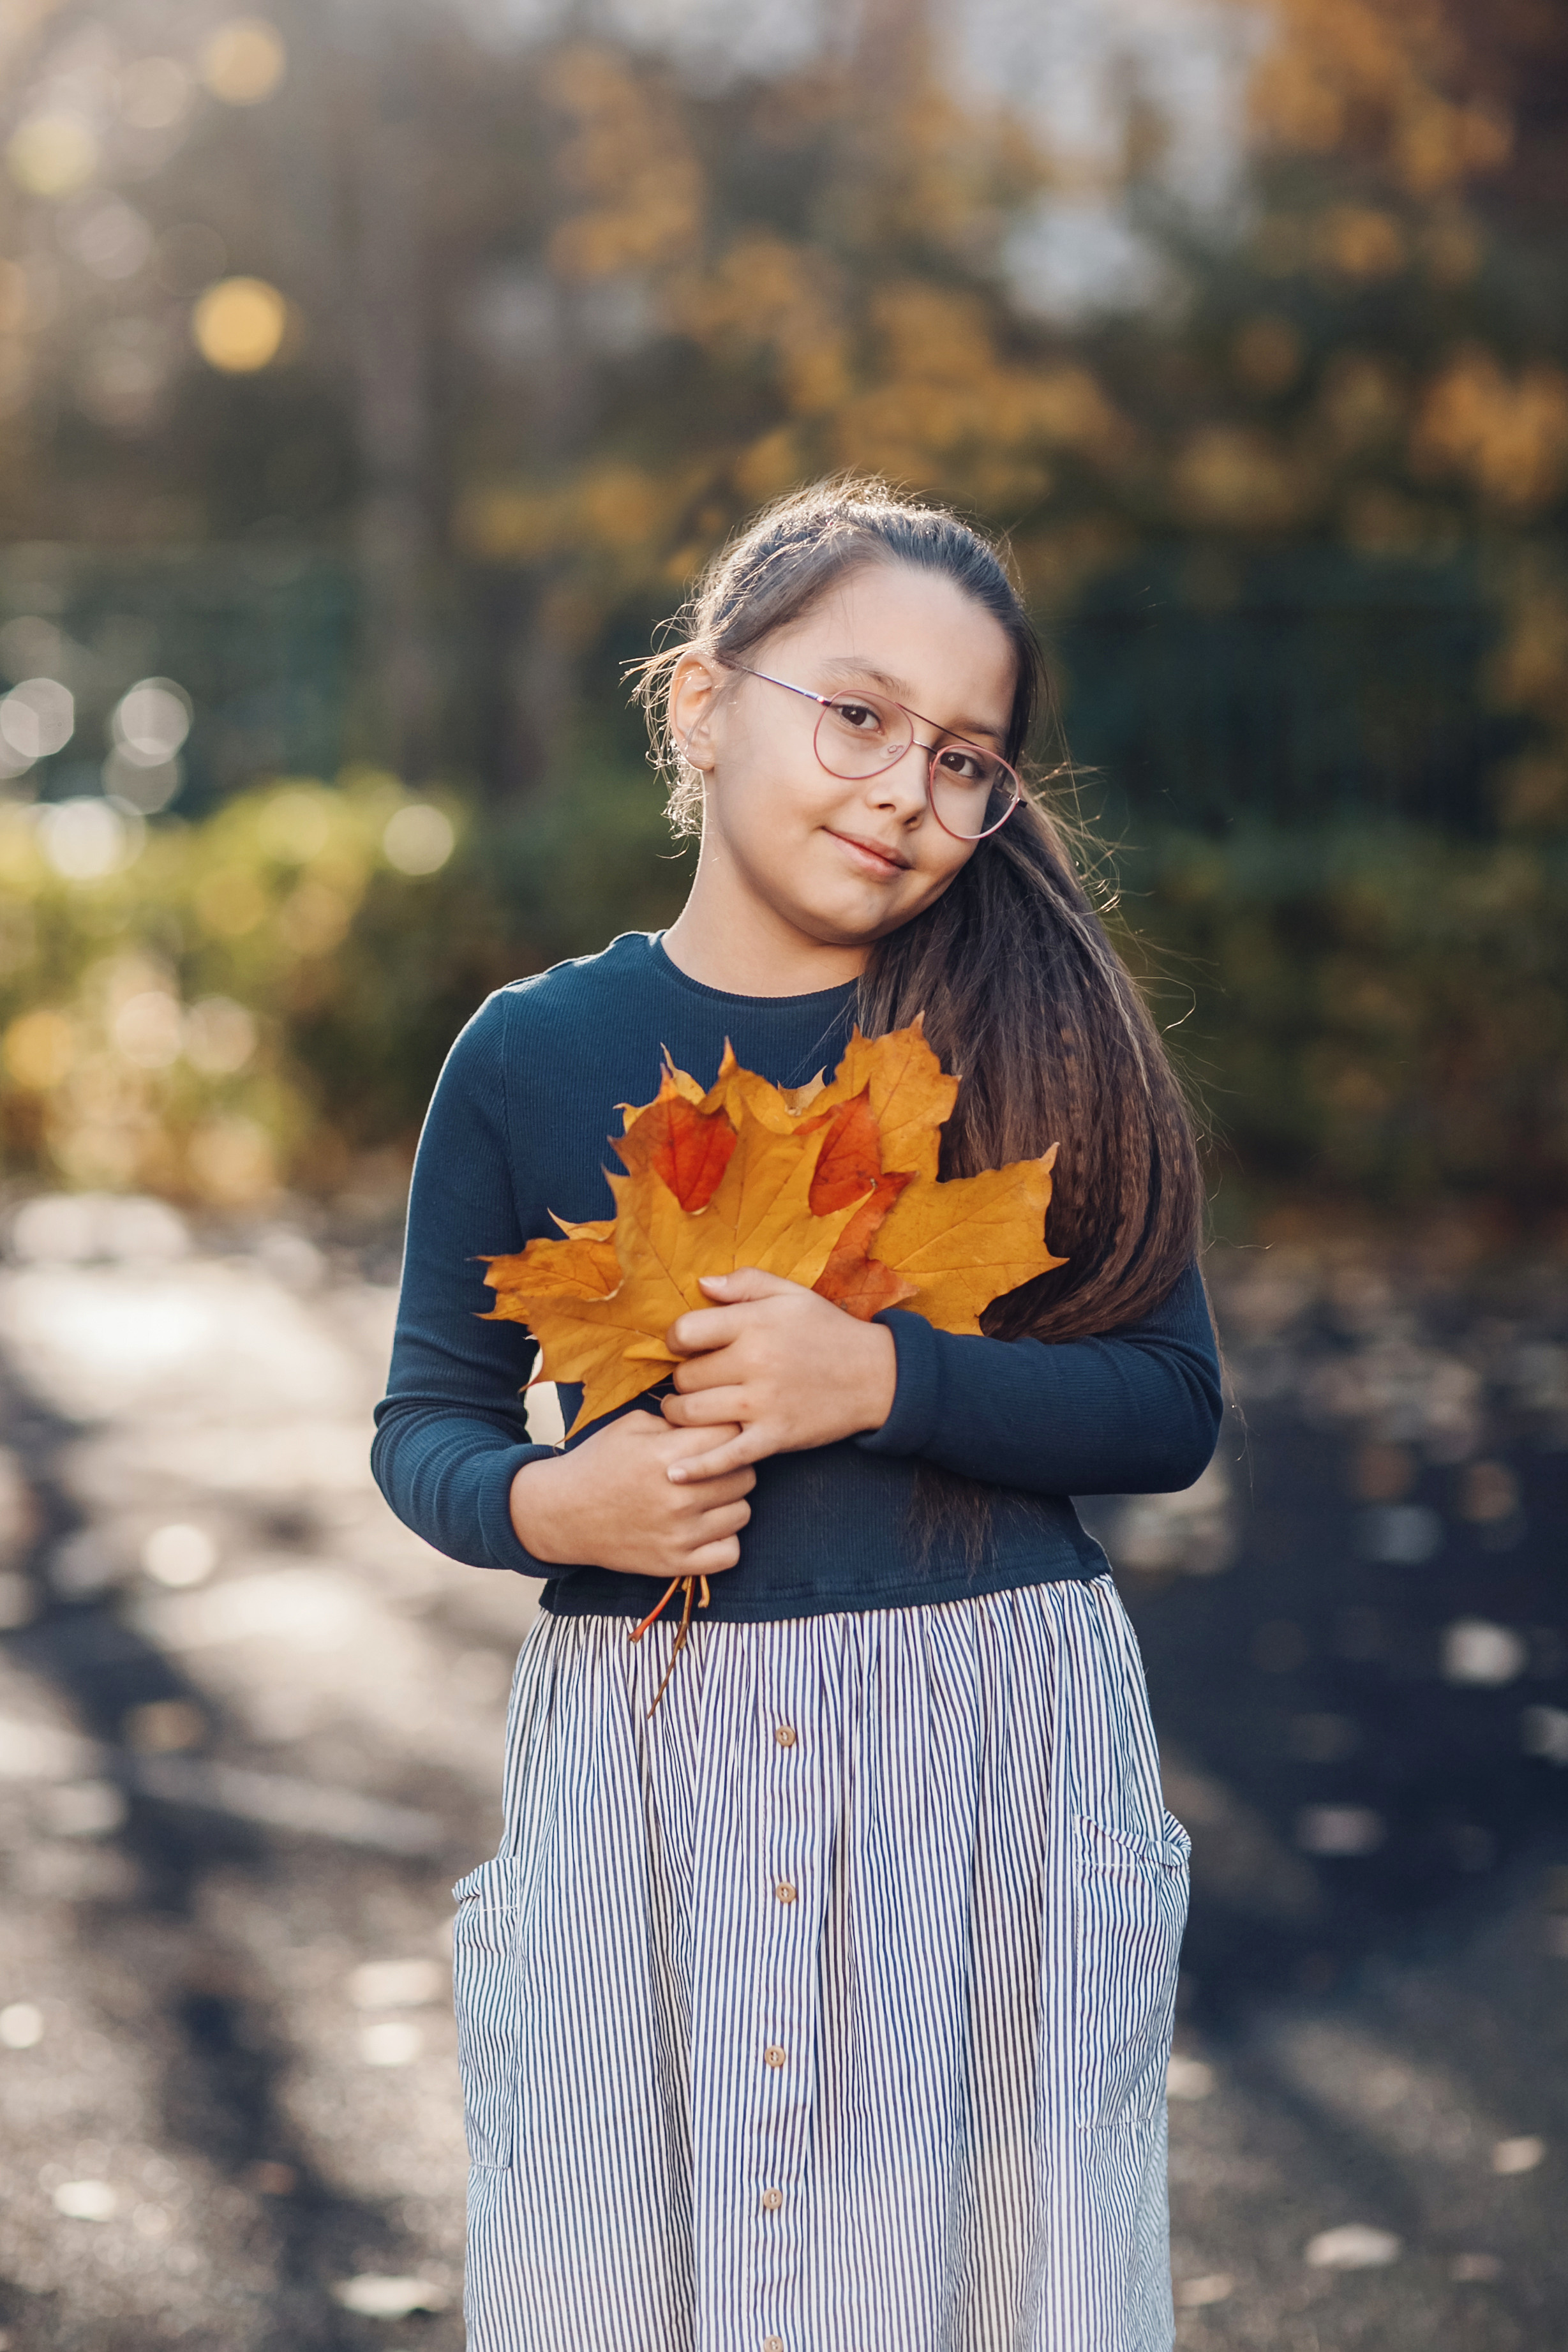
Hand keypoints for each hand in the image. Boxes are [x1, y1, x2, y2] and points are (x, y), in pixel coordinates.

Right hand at [508, 1411, 753, 1578]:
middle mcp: (677, 1496)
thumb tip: (718, 1418)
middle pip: (745, 1474)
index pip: (732, 1436)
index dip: (729, 1431)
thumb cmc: (599, 1462)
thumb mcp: (632, 1426)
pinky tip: (707, 1527)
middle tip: (714, 1467)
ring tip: (709, 1496)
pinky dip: (724, 1540)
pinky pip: (730, 1553)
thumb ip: (678, 1420)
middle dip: (734, 1466)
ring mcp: (678, 1534)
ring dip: (731, 1503)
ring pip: (743, 1513)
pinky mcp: (675, 1563)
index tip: (717, 1436)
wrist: (562, 1513)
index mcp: (666, 1455)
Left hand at [660, 1268, 897, 1480]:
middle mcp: (755, 1362)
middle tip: (693, 1381)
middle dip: (683, 1379)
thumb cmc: (829, 1331)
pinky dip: (696, 1468)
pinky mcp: (775, 1437)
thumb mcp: (791, 1294)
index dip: (677, 1340)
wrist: (878, 1375)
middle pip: (686, 1377)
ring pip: (693, 1414)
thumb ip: (745, 1282)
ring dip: (680, 1414)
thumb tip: (701, 1283)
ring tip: (684, 1410)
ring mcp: (764, 1404)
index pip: (685, 1332)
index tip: (686, 1347)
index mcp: (755, 1323)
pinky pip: (725, 1457)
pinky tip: (674, 1471)